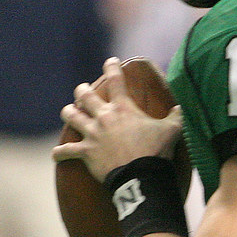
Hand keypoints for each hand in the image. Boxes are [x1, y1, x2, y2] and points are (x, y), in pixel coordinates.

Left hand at [53, 57, 182, 180]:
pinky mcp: (85, 152)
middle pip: (85, 96)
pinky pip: (66, 151)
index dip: (112, 67)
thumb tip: (181, 108)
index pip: (116, 80)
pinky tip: (55, 155)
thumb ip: (176, 117)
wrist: (140, 175)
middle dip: (82, 90)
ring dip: (69, 113)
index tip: (110, 60)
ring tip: (68, 111)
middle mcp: (103, 117)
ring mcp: (92, 134)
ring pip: (71, 117)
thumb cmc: (156, 151)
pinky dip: (60, 153)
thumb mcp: (172, 130)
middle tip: (82, 90)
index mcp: (123, 108)